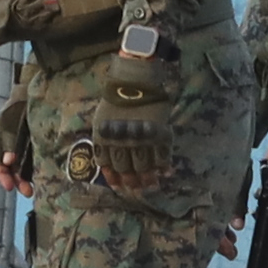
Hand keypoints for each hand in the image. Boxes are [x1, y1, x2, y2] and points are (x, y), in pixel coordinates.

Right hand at [0, 91, 33, 196]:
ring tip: (33, 190)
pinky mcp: (34, 145)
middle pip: (10, 168)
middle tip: (27, 192)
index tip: (9, 187)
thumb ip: (9, 142)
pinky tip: (42, 178)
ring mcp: (21, 145)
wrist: (31, 94)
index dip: (3, 176)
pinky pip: (32, 160)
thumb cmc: (17, 108)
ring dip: (26, 179)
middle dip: (17, 181)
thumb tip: (8, 162)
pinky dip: (35, 170)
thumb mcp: (10, 125)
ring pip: (21, 166)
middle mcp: (8, 146)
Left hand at [92, 50, 171, 195]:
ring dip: (148, 178)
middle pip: (126, 168)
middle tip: (136, 188)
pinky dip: (163, 165)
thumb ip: (105, 140)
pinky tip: (165, 172)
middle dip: (131, 181)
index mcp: (105, 137)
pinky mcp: (158, 132)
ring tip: (151, 184)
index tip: (120, 186)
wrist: (134, 78)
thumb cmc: (115, 98)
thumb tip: (107, 162)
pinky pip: (161, 155)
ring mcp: (140, 137)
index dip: (114, 178)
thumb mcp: (102, 119)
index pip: (108, 165)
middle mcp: (121, 140)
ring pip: (143, 165)